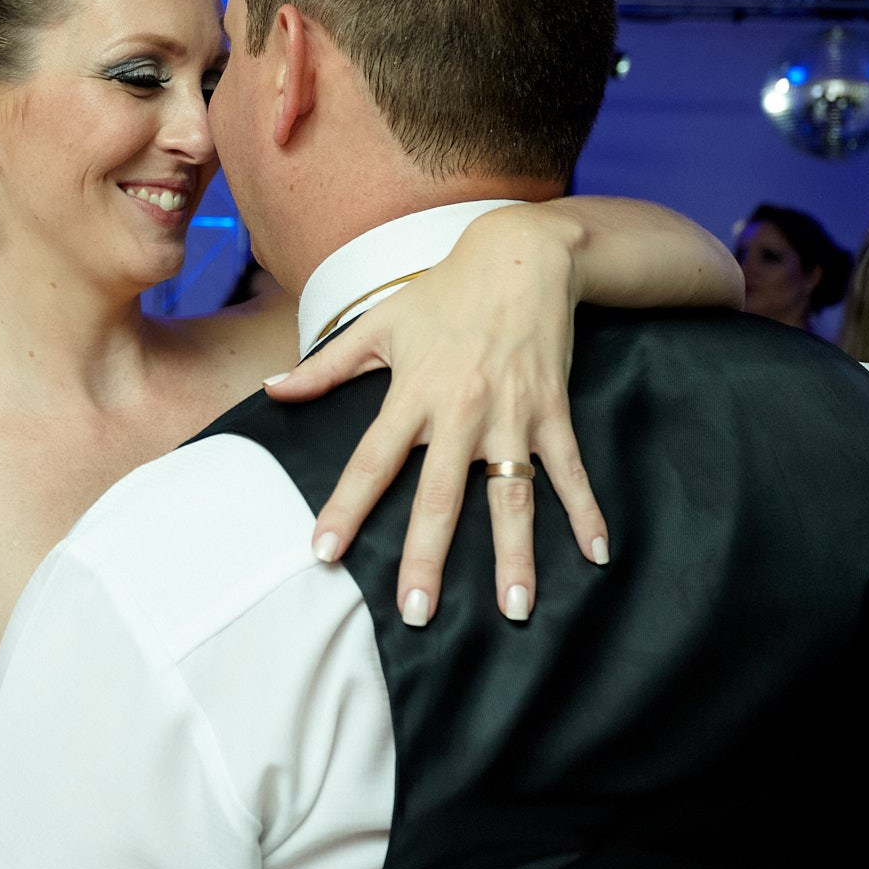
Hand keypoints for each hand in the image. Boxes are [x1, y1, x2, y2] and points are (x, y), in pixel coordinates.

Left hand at [264, 212, 608, 625]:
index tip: (324, 552)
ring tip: (515, 610)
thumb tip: (272, 391)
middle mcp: (460, 411)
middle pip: (439, 496)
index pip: (370, 461)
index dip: (346, 506)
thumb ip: (325, 367)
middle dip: (427, 557)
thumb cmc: (444, 291)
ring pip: (511, 497)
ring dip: (515, 555)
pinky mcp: (553, 411)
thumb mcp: (378, 323)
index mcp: (412, 393)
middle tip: (417, 613)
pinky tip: (597, 556)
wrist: (522, 255)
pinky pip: (570, 471)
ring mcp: (512, 415)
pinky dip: (586, 512)